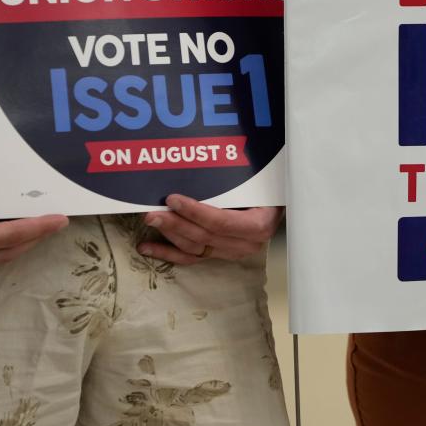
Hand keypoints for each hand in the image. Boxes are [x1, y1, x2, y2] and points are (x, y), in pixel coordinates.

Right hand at [0, 168, 68, 277]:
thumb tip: (18, 190)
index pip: (11, 235)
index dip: (39, 227)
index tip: (61, 220)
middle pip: (9, 252)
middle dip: (36, 237)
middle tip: (57, 222)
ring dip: (21, 244)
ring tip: (41, 228)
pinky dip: (1, 247)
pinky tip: (13, 234)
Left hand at [138, 194, 282, 265]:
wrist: (278, 204)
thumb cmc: (268, 188)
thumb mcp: (258, 182)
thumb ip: (234, 182)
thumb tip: (201, 168)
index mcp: (258, 226)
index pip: (221, 222)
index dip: (195, 212)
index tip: (173, 199)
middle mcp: (246, 244)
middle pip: (204, 237)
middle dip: (175, 224)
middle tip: (152, 212)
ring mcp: (232, 252)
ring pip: (195, 248)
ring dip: (169, 235)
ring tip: (150, 221)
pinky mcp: (220, 255)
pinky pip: (191, 257)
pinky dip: (168, 253)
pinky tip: (147, 248)